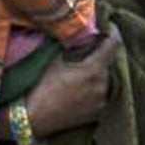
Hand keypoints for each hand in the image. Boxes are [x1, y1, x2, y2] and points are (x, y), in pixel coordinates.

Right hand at [19, 23, 120, 137]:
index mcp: (94, 70)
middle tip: (94, 44)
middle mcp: (102, 86)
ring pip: (107, 79)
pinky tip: (85, 84)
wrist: (30, 118)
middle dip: (104, 52)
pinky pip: (103, 94)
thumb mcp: (55, 60)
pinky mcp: (96, 114)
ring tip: (87, 65)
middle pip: (110, 62)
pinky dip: (98, 86)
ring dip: (100, 70)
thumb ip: (71, 46)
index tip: (109, 25)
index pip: (113, 45)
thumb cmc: (40, 87)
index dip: (113, 32)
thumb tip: (79, 33)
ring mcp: (101, 102)